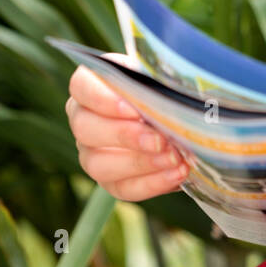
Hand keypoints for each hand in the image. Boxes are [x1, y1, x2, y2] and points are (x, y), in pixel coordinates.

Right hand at [65, 53, 189, 200]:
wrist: (184, 121)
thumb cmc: (169, 90)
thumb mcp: (165, 77)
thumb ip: (161, 78)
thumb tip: (175, 82)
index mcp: (92, 86)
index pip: (81, 87)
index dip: (102, 99)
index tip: (133, 109)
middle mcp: (84, 120)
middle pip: (85, 128)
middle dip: (125, 135)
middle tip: (160, 139)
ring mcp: (92, 154)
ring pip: (98, 164)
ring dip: (139, 163)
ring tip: (174, 158)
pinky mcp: (111, 182)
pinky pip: (123, 188)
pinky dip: (152, 183)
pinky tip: (178, 174)